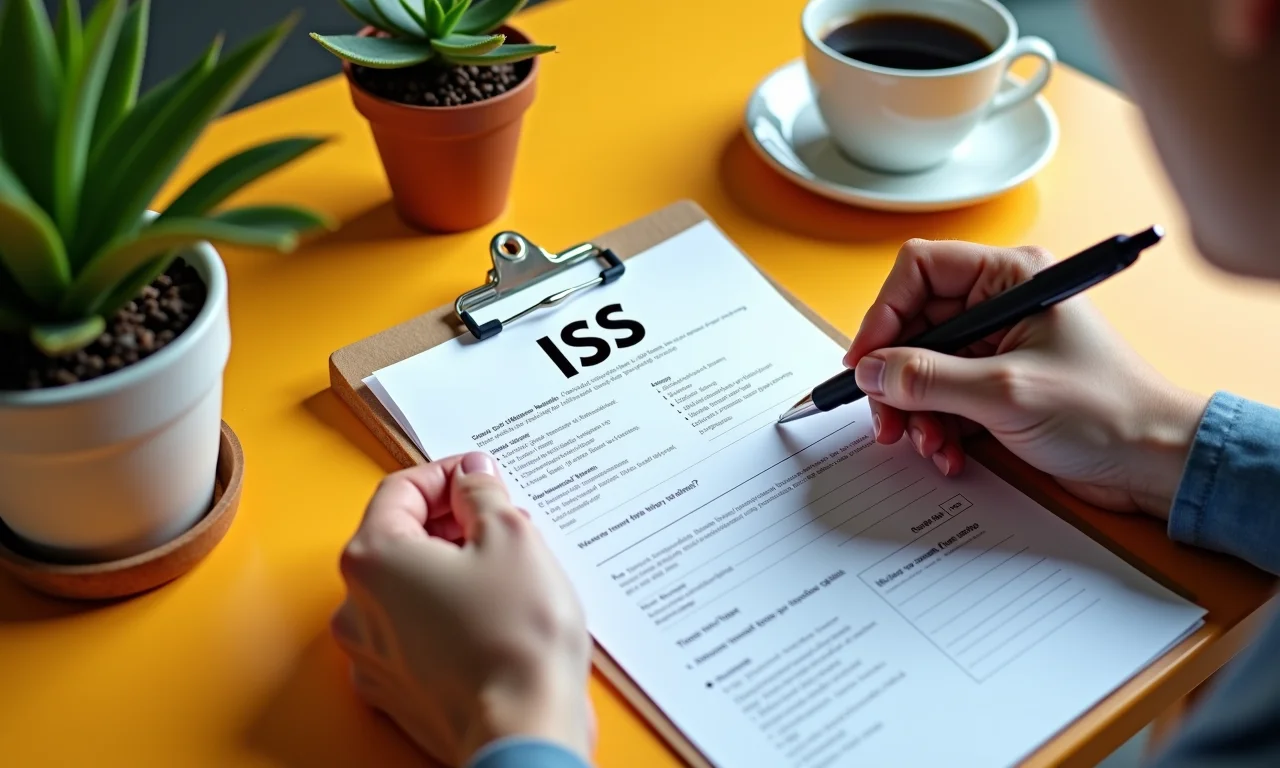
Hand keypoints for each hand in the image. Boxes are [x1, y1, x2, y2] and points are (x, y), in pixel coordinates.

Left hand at [331, 452, 593, 765]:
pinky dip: (447, 616)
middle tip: (505, 523)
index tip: (483, 478)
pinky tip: (493, 618)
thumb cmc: (516, 637)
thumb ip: (482, 494)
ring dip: (452, 569)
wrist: (524, 732)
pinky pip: (415, 634)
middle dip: (453, 523)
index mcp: (373, 557)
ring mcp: (370, 655)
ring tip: (508, 572)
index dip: (449, 474)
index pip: (401, 489)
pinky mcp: (394, 691)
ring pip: (408, 588)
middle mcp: (356, 606)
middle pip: (400, 539)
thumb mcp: (511, 535)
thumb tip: (472, 478)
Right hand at [845, 239, 1207, 517]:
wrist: (1154, 462)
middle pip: (913, 326)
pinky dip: (937, 428)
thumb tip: (871, 371)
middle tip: (886, 419)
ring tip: (927, 445)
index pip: (918, 271)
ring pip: (922, 367)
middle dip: (896, 377)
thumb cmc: (1105, 411)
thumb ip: (929, 379)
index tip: (865, 363)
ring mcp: (996, 346)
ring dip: (915, 411)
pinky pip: (942, 398)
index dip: (883, 315)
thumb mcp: (1005, 393)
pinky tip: (950, 454)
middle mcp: (999, 304)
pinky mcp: (996, 385)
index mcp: (1010, 278)